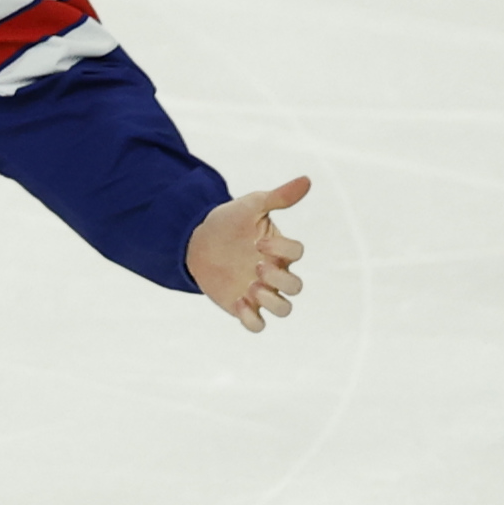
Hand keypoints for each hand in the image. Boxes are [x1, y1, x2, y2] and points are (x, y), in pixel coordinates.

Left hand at [186, 176, 308, 329]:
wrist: (196, 242)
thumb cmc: (229, 222)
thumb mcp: (251, 206)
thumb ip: (278, 197)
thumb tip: (307, 180)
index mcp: (280, 248)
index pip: (298, 252)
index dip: (283, 248)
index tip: (258, 239)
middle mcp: (275, 271)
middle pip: (296, 287)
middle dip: (280, 279)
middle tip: (256, 266)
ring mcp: (261, 291)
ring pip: (284, 310)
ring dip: (272, 302)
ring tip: (249, 286)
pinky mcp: (243, 306)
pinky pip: (258, 325)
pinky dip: (252, 319)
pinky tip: (236, 301)